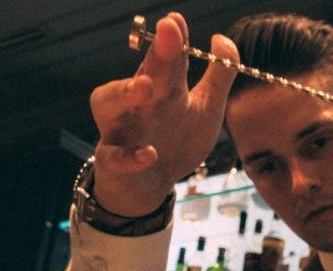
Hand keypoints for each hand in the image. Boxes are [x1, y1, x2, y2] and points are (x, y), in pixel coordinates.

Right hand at [88, 13, 238, 217]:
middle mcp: (137, 105)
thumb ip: (218, 76)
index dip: (172, 40)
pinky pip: (115, 158)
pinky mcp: (114, 164)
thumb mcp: (205, 108)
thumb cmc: (176, 141)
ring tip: (144, 86)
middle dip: (156, 54)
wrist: (150, 188)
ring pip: (108, 105)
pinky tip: (149, 153)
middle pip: (143, 74)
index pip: (166, 60)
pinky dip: (130, 156)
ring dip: (123, 93)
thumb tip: (223, 39)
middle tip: (168, 33)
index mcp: (161, 90)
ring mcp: (121, 132)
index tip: (177, 21)